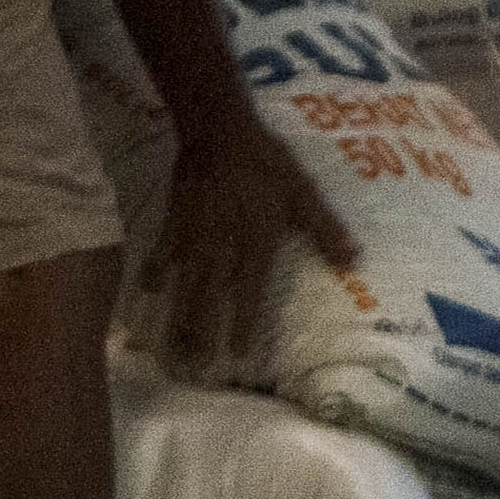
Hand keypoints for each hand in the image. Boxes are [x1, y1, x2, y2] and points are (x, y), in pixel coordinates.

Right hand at [153, 121, 354, 374]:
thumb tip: (353, 262)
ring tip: (171, 349)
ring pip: (182, 290)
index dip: (241, 328)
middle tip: (196, 367)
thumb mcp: (303, 194)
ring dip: (176, 320)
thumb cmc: (266, 163)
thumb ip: (325, 230)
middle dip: (201, 337)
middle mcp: (221, 253)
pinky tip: (147, 293)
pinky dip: (152, 276)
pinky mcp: (173, 226)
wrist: (219, 131)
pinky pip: (159, 258)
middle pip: (207, 303)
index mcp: (254, 248)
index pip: (247, 298)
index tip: (237, 356)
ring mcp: (192, 242)